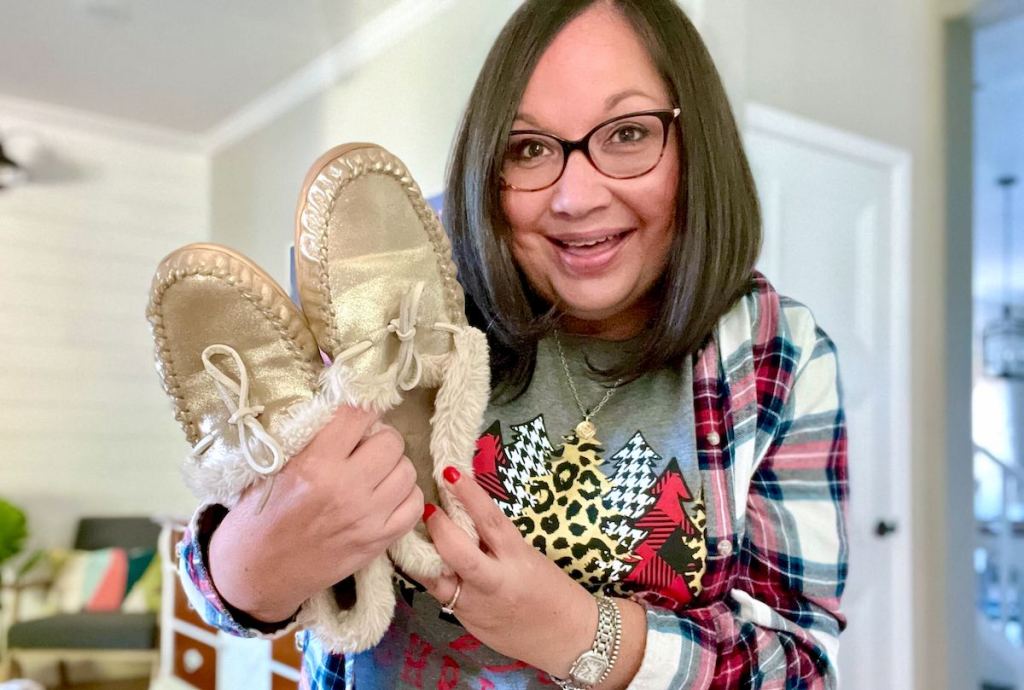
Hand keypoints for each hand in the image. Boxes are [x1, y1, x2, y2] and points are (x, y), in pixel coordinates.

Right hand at [208, 405, 423, 621]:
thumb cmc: (257, 516)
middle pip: (391, 441)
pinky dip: (405, 495)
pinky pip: (415, 504)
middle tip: (365, 446)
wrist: (256, 573)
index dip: (362, 407)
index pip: (357, 415)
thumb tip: (348, 409)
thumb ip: (311, 438)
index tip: (359, 413)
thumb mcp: (274, 466)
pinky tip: (386, 496)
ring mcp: (367, 517)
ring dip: (394, 466)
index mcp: (314, 464)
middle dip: (380, 437)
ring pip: (407, 470)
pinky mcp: (379, 541)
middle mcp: (346, 488)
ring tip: (374, 472)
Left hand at [413, 466, 645, 685]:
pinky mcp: (467, 622)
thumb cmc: (552, 590)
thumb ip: (496, 543)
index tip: (450, 473)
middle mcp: (496, 581)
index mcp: (518, 557)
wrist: (569, 638)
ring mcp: (477, 605)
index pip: (490, 520)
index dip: (469, 495)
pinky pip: (441, 596)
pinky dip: (430, 578)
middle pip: (458, 552)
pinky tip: (422, 564)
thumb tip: (464, 519)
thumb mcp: (528, 558)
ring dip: (422, 556)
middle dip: (439, 529)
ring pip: (439, 579)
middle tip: (428, 509)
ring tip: (412, 537)